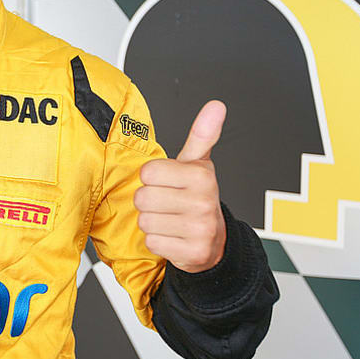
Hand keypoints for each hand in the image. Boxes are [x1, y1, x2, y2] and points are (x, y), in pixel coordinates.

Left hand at [134, 100, 226, 272]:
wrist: (214, 239)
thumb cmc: (197, 196)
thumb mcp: (198, 164)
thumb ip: (202, 134)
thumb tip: (216, 105)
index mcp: (201, 176)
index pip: (148, 172)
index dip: (152, 179)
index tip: (167, 183)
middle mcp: (203, 202)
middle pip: (143, 197)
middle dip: (150, 202)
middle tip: (168, 203)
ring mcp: (199, 229)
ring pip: (145, 221)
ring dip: (152, 222)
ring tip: (170, 220)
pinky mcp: (192, 253)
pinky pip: (152, 242)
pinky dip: (158, 241)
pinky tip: (173, 236)